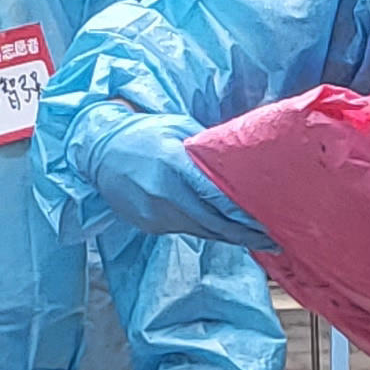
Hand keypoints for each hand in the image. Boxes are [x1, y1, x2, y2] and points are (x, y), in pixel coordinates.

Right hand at [86, 115, 273, 255]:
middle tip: (270, 241)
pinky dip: (203, 230)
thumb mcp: (177, 128)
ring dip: (226, 236)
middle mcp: (163, 192)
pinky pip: (182, 229)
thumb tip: (234, 164)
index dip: (241, 214)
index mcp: (173, 164)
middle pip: (211, 222)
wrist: (99, 150)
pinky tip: (221, 231)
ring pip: (199, 230)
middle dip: (243, 234)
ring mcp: (154, 212)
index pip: (214, 196)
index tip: (264, 223)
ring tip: (253, 239)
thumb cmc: (143, 133)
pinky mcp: (147, 224)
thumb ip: (204, 148)